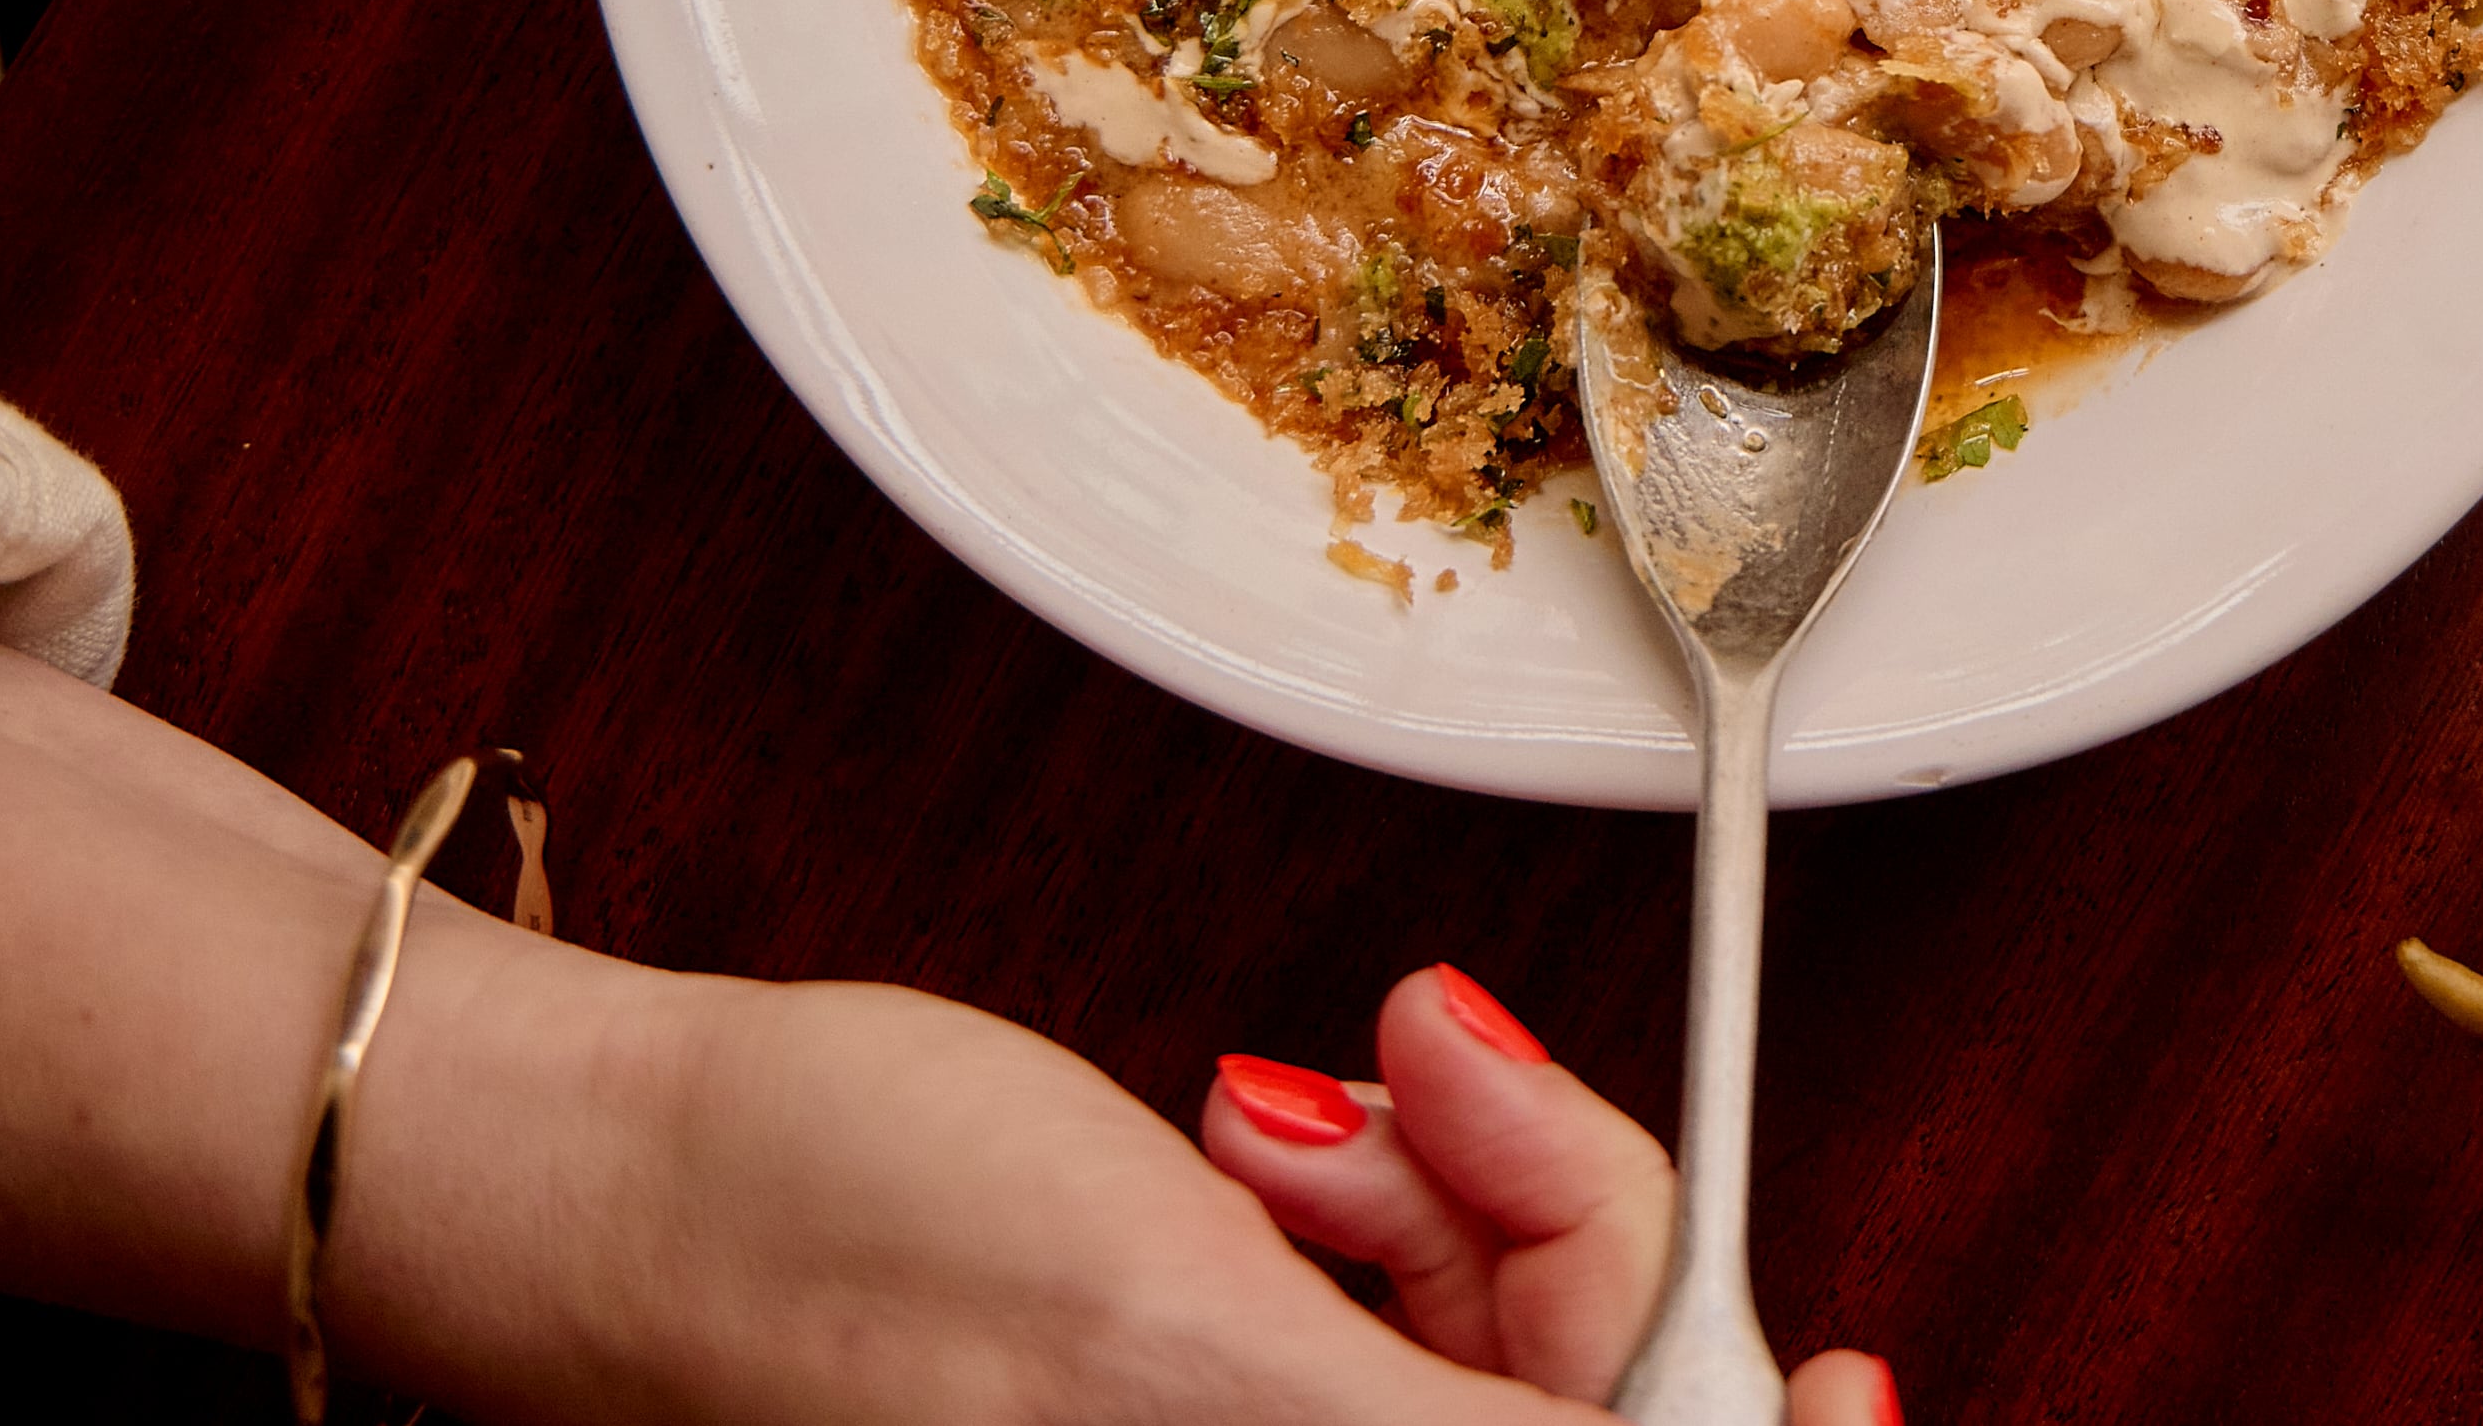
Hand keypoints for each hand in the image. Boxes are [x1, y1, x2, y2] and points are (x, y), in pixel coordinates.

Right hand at [0, 606, 1889, 1425]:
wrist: (638, 1175)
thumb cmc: (836, 1245)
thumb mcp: (1187, 1351)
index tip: (1845, 1364)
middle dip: (1567, 1258)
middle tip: (1435, 1090)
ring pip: (1522, 1367)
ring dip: (1462, 1218)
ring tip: (1288, 1120)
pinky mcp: (1235, 1422)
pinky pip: (1417, 1341)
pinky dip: (1393, 1224)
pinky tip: (1260, 1149)